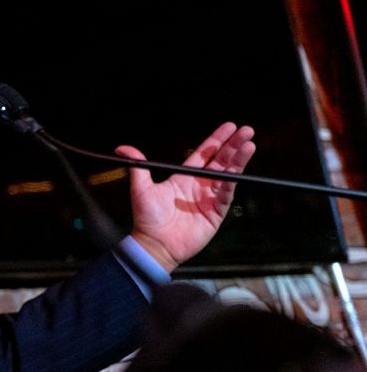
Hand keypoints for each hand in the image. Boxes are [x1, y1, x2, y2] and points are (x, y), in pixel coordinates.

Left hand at [120, 122, 256, 272]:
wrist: (154, 244)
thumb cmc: (147, 219)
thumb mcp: (141, 188)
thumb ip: (137, 166)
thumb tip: (122, 149)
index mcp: (184, 177)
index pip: (205, 154)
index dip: (217, 140)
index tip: (230, 127)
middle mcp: (199, 185)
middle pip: (221, 161)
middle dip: (234, 146)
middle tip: (247, 130)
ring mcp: (209, 199)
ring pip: (228, 175)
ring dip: (239, 160)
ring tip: (248, 145)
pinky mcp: (215, 213)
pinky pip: (226, 195)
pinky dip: (232, 183)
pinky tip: (238, 171)